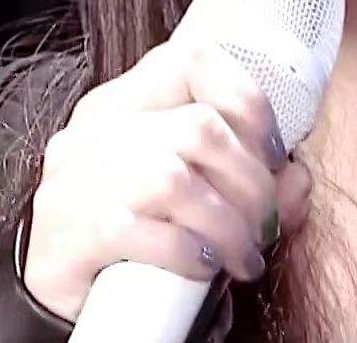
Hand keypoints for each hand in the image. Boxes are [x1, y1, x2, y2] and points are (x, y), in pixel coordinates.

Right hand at [22, 36, 314, 321]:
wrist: (59, 297)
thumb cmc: (136, 235)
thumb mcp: (193, 195)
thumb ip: (251, 181)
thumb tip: (297, 182)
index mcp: (125, 103)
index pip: (191, 60)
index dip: (248, 99)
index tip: (273, 151)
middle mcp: (96, 131)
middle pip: (199, 128)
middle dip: (252, 182)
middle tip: (266, 224)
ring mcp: (75, 181)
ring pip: (175, 179)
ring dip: (229, 225)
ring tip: (244, 257)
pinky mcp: (68, 235)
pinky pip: (144, 232)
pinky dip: (190, 253)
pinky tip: (204, 268)